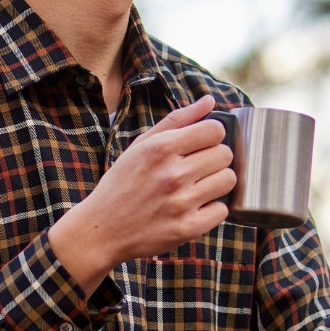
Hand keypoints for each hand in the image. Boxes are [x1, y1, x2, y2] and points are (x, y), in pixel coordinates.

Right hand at [49, 94, 235, 294]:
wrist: (102, 229)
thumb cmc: (122, 183)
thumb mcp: (141, 145)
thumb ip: (177, 120)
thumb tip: (209, 101)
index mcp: (161, 148)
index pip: (215, 130)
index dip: (211, 135)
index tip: (201, 144)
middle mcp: (173, 174)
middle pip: (225, 154)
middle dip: (214, 159)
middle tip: (196, 168)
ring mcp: (181, 203)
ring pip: (228, 180)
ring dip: (216, 183)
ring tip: (196, 187)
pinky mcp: (187, 228)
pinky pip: (222, 210)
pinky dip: (211, 209)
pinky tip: (193, 208)